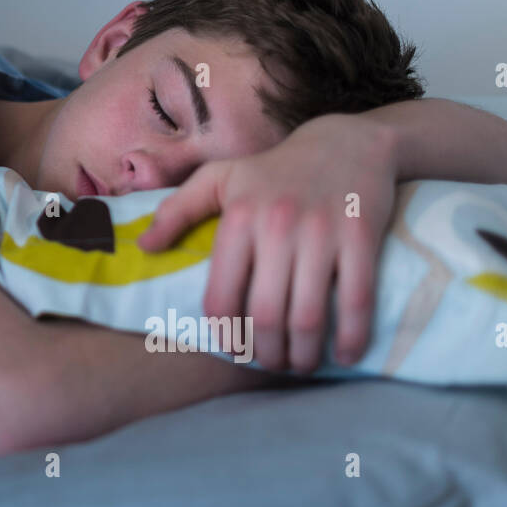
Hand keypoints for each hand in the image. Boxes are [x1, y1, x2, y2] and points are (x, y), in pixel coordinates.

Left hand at [134, 113, 397, 372]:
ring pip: (309, 316)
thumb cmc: (273, 169)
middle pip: (265, 315)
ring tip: (301, 364)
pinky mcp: (362, 238)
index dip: (226, 334)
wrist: (345, 142)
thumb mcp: (218, 178)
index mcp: (238, 217)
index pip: (221, 296)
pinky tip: (346, 355)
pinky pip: (357, 300)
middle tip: (271, 364)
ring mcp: (322, 234)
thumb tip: (144, 247)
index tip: (234, 350)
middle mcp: (277, 226)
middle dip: (266, 353)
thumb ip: (177, 211)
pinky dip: (352, 338)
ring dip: (304, 355)